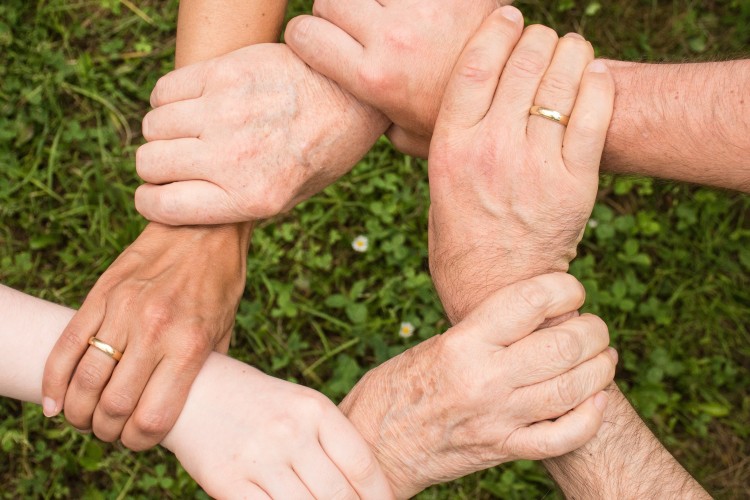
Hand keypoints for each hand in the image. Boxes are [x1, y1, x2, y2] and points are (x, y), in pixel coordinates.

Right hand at [42, 222, 249, 449]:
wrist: (203, 228)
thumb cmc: (219, 283)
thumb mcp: (224, 330)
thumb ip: (204, 370)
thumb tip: (185, 406)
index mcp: (189, 346)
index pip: (152, 417)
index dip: (139, 441)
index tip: (137, 440)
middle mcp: (154, 331)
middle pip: (113, 406)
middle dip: (106, 431)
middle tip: (109, 431)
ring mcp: (123, 311)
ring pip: (84, 380)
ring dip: (79, 411)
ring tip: (84, 417)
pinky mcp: (101, 294)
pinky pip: (67, 345)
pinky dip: (54, 381)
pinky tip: (55, 401)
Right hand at [134, 43, 388, 224]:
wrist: (352, 96)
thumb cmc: (321, 151)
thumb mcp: (290, 197)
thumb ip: (236, 205)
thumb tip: (183, 206)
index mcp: (251, 198)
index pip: (162, 206)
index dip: (151, 202)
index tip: (156, 194)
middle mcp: (234, 157)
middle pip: (149, 163)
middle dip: (156, 167)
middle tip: (178, 161)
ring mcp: (226, 112)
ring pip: (153, 125)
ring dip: (164, 132)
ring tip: (190, 131)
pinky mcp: (224, 72)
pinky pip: (165, 90)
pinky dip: (168, 100)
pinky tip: (193, 104)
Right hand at [162, 354, 393, 498]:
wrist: (195, 391)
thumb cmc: (259, 403)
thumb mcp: (300, 405)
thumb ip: (330, 440)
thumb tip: (364, 486)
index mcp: (314, 408)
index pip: (361, 463)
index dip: (379, 494)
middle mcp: (290, 431)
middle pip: (338, 494)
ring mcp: (258, 458)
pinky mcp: (228, 482)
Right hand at [285, 0, 507, 156]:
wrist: (520, 95)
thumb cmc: (457, 117)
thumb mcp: (407, 135)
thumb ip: (373, 121)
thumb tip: (353, 113)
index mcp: (374, 77)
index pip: (304, 34)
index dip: (306, 36)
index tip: (319, 41)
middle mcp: (392, 38)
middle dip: (336, 12)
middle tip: (357, 27)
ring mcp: (422, 7)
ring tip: (387, 15)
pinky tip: (415, 10)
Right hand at [340, 273, 615, 497]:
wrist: (374, 445)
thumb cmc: (398, 386)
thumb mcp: (436, 345)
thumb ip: (485, 332)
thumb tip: (537, 314)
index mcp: (463, 343)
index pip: (531, 301)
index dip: (565, 288)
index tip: (571, 289)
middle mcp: (484, 379)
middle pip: (564, 345)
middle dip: (593, 330)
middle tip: (594, 327)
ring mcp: (498, 418)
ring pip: (573, 388)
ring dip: (601, 368)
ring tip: (603, 357)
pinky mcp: (503, 449)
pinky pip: (563, 437)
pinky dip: (590, 417)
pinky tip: (596, 400)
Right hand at [427, 10, 614, 321]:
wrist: (496, 290)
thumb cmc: (460, 237)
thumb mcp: (436, 184)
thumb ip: (443, 139)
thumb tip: (449, 96)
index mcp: (450, 147)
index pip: (475, 65)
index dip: (496, 30)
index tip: (508, 15)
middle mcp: (492, 150)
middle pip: (523, 63)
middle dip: (537, 38)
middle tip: (542, 38)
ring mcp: (536, 166)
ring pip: (561, 81)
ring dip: (570, 52)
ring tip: (571, 49)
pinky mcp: (574, 183)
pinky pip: (594, 114)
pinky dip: (598, 84)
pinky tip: (594, 74)